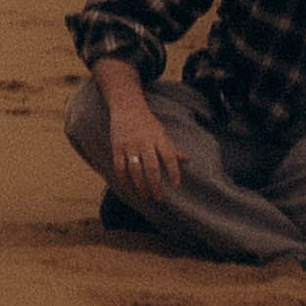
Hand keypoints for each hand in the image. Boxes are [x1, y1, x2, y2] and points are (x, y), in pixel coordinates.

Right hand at [97, 75, 182, 198]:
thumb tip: (187, 160)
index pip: (169, 157)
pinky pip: (119, 167)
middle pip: (151, 167)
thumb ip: (172, 148)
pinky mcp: (117, 147)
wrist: (127, 106)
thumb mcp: (162, 133)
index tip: (176, 185)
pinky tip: (128, 189)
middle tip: (159, 198)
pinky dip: (123, 180)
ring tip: (145, 196)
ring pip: (135, 170)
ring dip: (140, 186)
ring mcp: (130, 145)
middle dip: (155, 185)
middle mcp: (145, 142)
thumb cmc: (147, 122)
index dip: (174, 172)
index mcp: (159, 138)